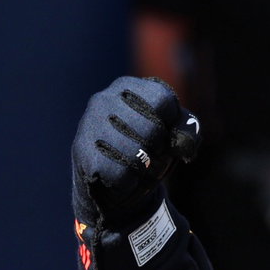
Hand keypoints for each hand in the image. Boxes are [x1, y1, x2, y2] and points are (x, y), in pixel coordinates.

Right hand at [71, 76, 199, 227]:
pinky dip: (128, 182)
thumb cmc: (146, 149)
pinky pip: (120, 173)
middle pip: (152, 128)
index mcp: (127, 87)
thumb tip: (183, 145)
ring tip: (134, 166)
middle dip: (158, 149)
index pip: (163, 100)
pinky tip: (120, 177)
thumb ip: (187, 129)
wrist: (110, 182)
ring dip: (143, 168)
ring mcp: (89, 124)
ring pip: (136, 153)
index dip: (170, 125)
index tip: (162, 134)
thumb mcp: (171, 133)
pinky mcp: (81, 152)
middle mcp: (103, 99)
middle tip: (147, 154)